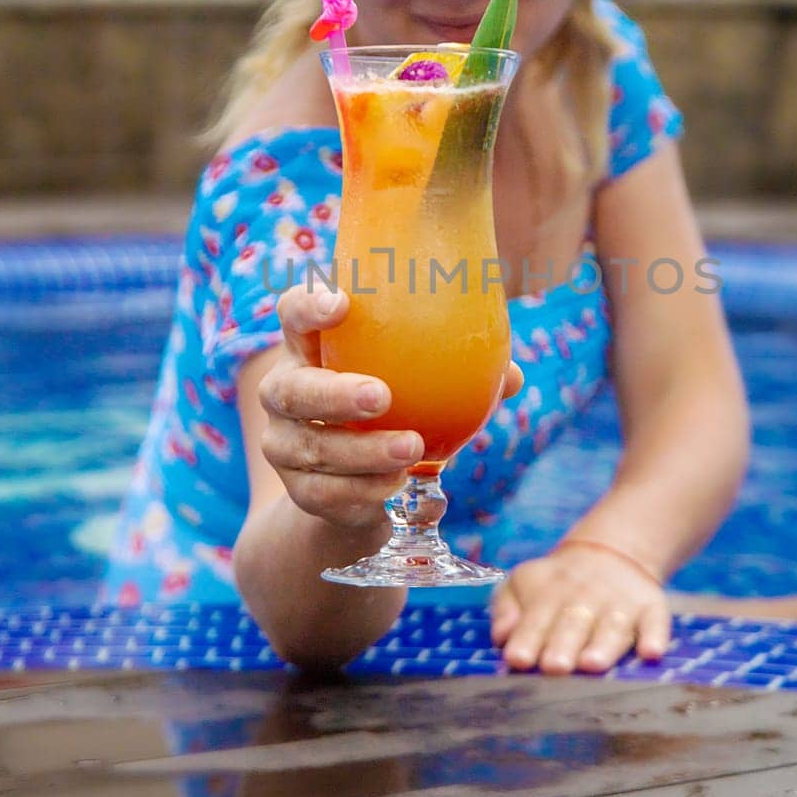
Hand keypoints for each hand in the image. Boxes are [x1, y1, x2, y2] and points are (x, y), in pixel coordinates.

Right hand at [259, 285, 524, 533]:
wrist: (357, 487)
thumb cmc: (396, 411)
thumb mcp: (420, 386)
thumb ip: (460, 373)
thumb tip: (511, 376)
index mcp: (312, 348)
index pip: (294, 314)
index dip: (309, 305)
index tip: (342, 304)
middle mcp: (286, 391)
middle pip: (291, 389)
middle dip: (335, 393)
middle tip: (381, 396)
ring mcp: (285, 443)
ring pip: (312, 447)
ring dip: (363, 449)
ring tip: (412, 448)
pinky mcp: (299, 489)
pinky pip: (326, 492)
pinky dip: (364, 488)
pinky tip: (395, 482)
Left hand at [490, 540, 670, 675]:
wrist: (610, 554)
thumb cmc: (555, 585)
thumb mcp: (523, 584)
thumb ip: (506, 609)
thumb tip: (501, 636)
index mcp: (548, 596)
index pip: (534, 620)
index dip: (526, 639)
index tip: (517, 659)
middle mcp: (584, 599)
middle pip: (572, 625)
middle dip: (562, 646)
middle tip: (554, 667)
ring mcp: (620, 604)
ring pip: (612, 627)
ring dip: (604, 645)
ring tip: (593, 664)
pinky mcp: (651, 607)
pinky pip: (656, 622)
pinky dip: (655, 637)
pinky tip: (651, 652)